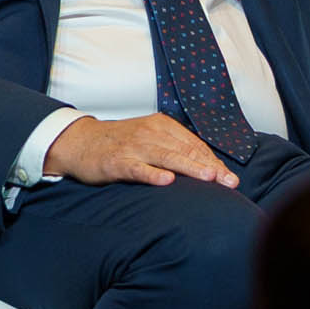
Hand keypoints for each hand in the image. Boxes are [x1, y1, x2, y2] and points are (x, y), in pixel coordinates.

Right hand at [44, 113, 235, 189]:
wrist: (80, 142)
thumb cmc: (120, 143)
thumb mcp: (150, 139)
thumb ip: (174, 149)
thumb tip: (206, 168)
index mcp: (162, 126)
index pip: (194, 144)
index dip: (214, 161)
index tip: (229, 178)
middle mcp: (151, 133)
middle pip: (186, 150)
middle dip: (210, 167)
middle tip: (229, 182)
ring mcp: (134, 147)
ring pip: (167, 157)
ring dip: (190, 168)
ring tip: (209, 178)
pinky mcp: (117, 161)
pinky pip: (138, 168)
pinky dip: (153, 174)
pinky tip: (167, 181)